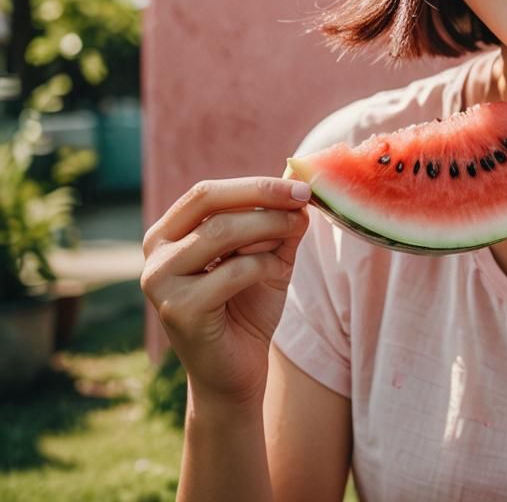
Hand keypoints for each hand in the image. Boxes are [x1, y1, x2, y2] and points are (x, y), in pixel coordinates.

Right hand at [141, 177, 310, 409]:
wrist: (237, 372)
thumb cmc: (248, 307)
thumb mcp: (268, 254)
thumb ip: (279, 221)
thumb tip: (299, 183)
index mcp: (168, 234)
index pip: (207, 192)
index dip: (255, 184)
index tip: (299, 185)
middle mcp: (155, 254)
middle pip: (210, 202)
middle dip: (263, 196)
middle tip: (304, 200)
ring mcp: (160, 282)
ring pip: (222, 232)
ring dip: (270, 228)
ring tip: (294, 236)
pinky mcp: (179, 310)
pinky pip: (234, 270)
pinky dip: (265, 265)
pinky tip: (278, 272)